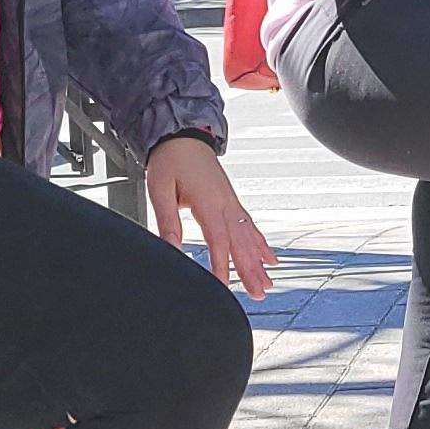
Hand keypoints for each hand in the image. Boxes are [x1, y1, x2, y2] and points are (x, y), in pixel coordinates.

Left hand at [148, 136, 275, 297]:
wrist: (183, 135)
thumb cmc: (170, 160)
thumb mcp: (160, 189)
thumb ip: (167, 220)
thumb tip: (171, 247)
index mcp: (208, 201)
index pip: (218, 239)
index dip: (222, 264)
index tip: (223, 286)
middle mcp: (225, 203)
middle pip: (241, 242)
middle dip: (250, 270)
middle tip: (259, 293)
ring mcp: (232, 202)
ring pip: (249, 236)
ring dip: (259, 261)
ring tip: (268, 283)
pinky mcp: (232, 201)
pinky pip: (250, 226)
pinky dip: (261, 243)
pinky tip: (269, 257)